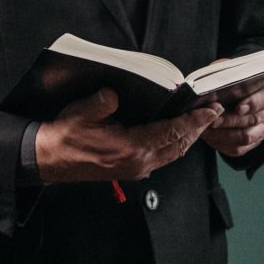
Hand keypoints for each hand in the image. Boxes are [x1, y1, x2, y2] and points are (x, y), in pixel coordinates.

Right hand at [34, 89, 224, 182]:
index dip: (195, 121)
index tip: (211, 111)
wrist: (50, 160)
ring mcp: (137, 169)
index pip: (172, 132)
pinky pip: (163, 157)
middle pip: (179, 145)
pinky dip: (175, 144)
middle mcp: (139, 162)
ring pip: (173, 153)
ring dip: (188, 137)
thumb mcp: (82, 112)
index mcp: (131, 148)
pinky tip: (179, 133)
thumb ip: (103, 102)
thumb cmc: (65, 136)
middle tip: (214, 112)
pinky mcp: (132, 170)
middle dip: (198, 128)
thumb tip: (116, 93)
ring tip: (202, 121)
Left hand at [202, 78, 263, 158]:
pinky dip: (221, 143)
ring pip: (245, 137)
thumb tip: (212, 85)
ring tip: (206, 128)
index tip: (239, 107)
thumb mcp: (230, 71)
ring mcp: (261, 130)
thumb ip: (225, 75)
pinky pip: (237, 149)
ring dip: (224, 134)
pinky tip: (208, 136)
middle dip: (230, 120)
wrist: (235, 95)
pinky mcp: (250, 143)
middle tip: (213, 118)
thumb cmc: (232, 81)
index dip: (253, 103)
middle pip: (253, 120)